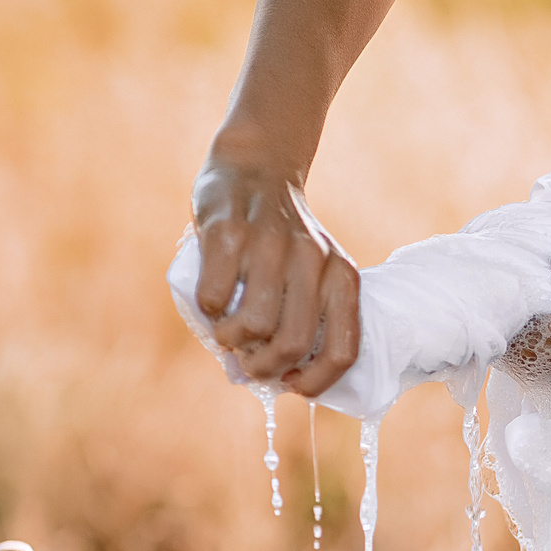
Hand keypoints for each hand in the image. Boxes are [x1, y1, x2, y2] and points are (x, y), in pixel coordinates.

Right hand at [191, 149, 360, 395]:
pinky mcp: (228, 233)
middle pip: (292, 345)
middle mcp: (313, 259)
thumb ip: (299, 319)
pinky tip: (211, 303)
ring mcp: (270, 244)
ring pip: (253, 325)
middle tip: (248, 362)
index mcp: (342, 275)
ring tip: (227, 332)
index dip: (315, 382)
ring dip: (232, 341)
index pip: (343, 351)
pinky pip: (214, 298)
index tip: (290, 383)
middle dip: (264, 367)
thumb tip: (266, 378)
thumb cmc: (282, 239)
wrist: (256, 167)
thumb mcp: (311, 272)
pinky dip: (207, 312)